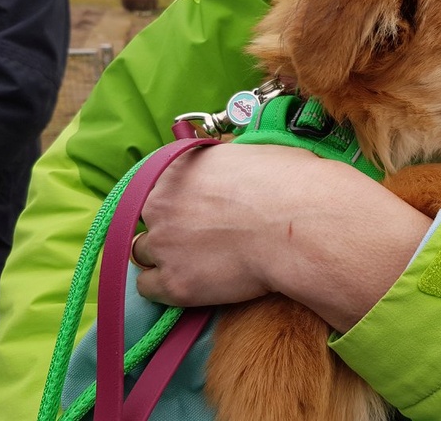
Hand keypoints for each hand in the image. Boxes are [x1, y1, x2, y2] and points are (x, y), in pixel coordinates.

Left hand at [134, 143, 430, 330]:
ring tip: (194, 261)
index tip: (190, 206)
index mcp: (177, 167)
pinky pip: (148, 287)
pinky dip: (165, 286)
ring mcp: (163, 244)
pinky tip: (190, 282)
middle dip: (167, 226)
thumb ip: (227, 162)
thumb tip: (233, 164)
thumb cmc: (289, 183)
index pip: (155, 182)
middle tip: (197, 235)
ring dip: (164, 255)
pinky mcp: (174, 283)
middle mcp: (159, 202)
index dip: (174, 197)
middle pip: (146, 218)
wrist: (298, 226)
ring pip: (142, 253)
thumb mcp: (253, 153)